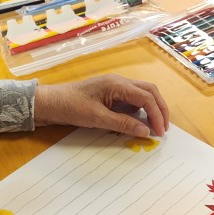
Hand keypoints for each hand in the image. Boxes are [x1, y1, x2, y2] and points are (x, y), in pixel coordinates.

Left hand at [33, 75, 168, 136]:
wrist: (49, 102)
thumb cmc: (70, 107)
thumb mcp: (97, 118)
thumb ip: (123, 124)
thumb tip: (146, 131)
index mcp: (117, 84)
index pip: (146, 97)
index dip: (157, 115)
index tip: (160, 132)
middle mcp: (119, 82)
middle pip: (149, 91)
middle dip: (160, 109)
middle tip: (163, 128)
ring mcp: (114, 87)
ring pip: (141, 94)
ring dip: (150, 108)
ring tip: (153, 126)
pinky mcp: (109, 94)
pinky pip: (130, 99)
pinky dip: (138, 110)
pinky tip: (137, 122)